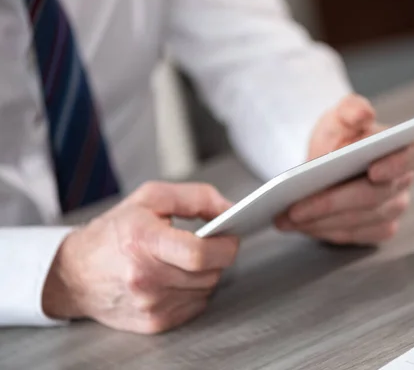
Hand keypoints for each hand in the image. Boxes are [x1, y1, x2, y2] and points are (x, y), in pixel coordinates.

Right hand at [42, 182, 238, 333]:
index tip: (231, 235)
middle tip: (206, 243)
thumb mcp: (151, 197)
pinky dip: (194, 290)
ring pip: (206, 289)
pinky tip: (176, 277)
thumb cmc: (115, 232)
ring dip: (205, 273)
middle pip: (209, 273)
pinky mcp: (154, 322)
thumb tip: (230, 209)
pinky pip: (195, 305)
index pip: (199, 254)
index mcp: (143, 242)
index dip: (225, 244)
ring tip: (184, 259)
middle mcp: (145, 279)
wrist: (76, 273)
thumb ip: (197, 197)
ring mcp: (150, 305)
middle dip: (217, 256)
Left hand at [276, 94, 413, 245]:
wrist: (327, 163)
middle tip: (295, 207)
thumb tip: (362, 113)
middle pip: (372, 197)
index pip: (413, 156)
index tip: (373, 171)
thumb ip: (351, 109)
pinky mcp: (378, 230)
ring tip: (286, 218)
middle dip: (331, 203)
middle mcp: (403, 182)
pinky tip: (299, 226)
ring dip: (320, 221)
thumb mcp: (339, 117)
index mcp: (403, 148)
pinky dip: (323, 231)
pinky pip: (351, 236)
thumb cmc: (339, 137)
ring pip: (358, 220)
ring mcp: (392, 209)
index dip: (397, 165)